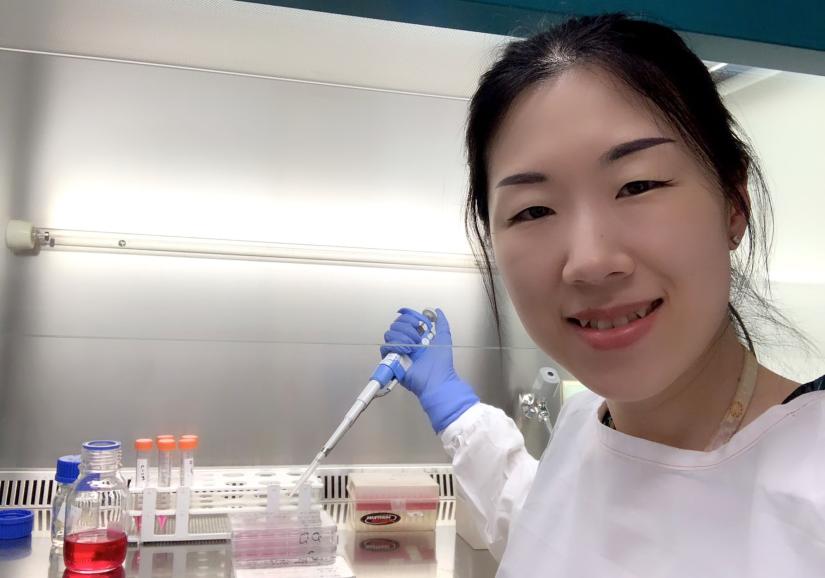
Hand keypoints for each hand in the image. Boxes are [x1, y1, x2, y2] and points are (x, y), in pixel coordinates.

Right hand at [381, 308, 478, 431]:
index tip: (417, 321)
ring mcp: (398, 351)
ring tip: (413, 347)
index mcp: (417, 336)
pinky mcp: (392, 360)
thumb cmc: (441, 364)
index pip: (405, 319)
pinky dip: (396, 346)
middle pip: (396, 324)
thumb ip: (442, 323)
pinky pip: (386, 347)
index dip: (409, 316)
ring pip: (390, 333)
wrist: (436, 380)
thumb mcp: (444, 339)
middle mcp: (406, 342)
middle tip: (418, 338)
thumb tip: (438, 311)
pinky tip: (406, 351)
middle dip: (408, 327)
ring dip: (403, 337)